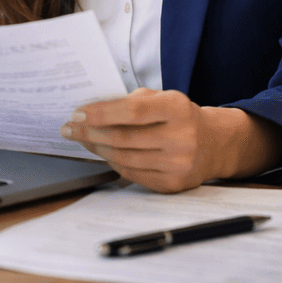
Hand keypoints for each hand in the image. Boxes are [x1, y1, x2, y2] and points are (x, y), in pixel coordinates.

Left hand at [60, 88, 218, 192]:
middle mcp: (181, 138)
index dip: (100, 113)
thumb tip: (90, 111)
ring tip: (81, 139)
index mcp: (177, 108)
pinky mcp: (172, 184)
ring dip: (96, 148)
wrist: (212, 143)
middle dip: (89, 132)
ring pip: (123, 158)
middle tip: (69, 128)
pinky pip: (131, 174)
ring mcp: (178, 164)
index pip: (131, 111)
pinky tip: (102, 152)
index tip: (77, 113)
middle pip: (123, 138)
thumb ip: (130, 101)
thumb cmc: (178, 116)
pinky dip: (112, 162)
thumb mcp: (161, 98)